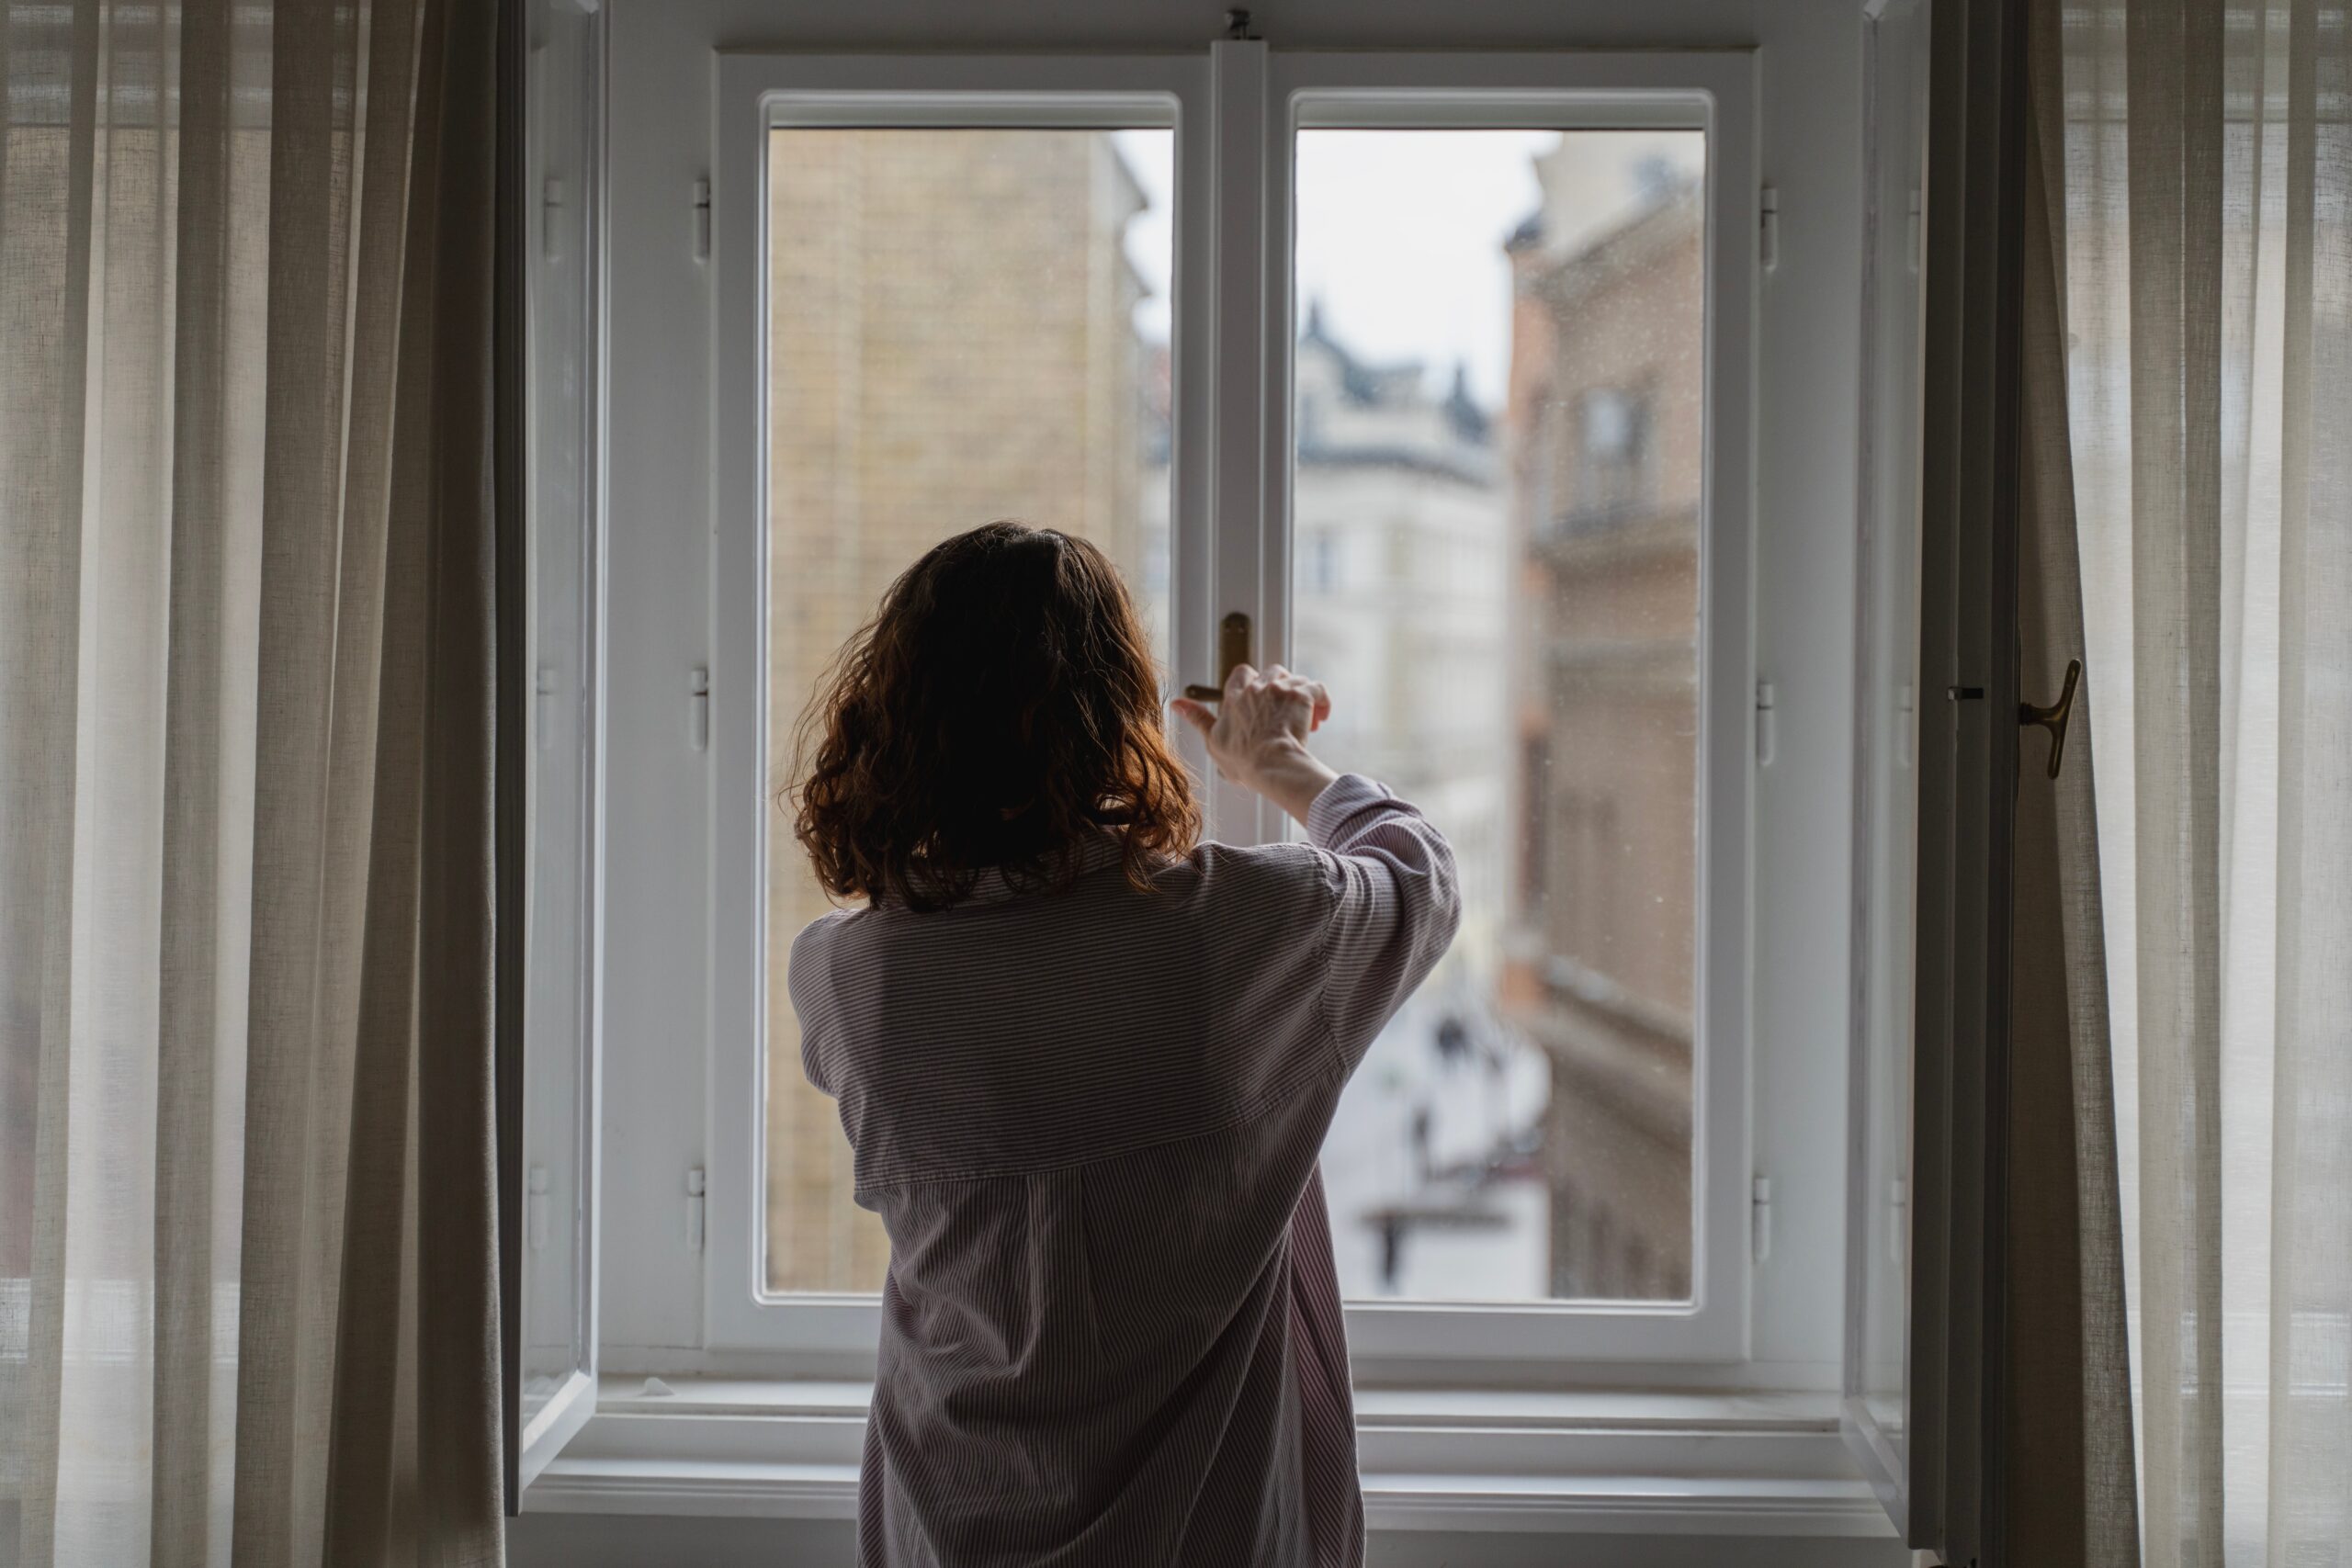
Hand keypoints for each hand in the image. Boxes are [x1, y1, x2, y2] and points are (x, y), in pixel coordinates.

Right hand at [1170, 663, 1339, 825]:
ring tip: (1305, 720)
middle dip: (1280, 688)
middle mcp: (1257, 686)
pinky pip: (1317, 688)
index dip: (1252, 684)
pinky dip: (1321, 701)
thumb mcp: (1213, 740)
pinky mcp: (1302, 695)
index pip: (1241, 673)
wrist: (1271, 765)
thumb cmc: (1242, 759)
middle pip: (1272, 672)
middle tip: (1284, 713)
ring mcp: (1281, 689)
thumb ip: (1197, 718)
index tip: (1259, 702)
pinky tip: (1321, 718)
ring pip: (1296, 680)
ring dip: (1300, 696)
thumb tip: (1176, 703)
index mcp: (1235, 696)